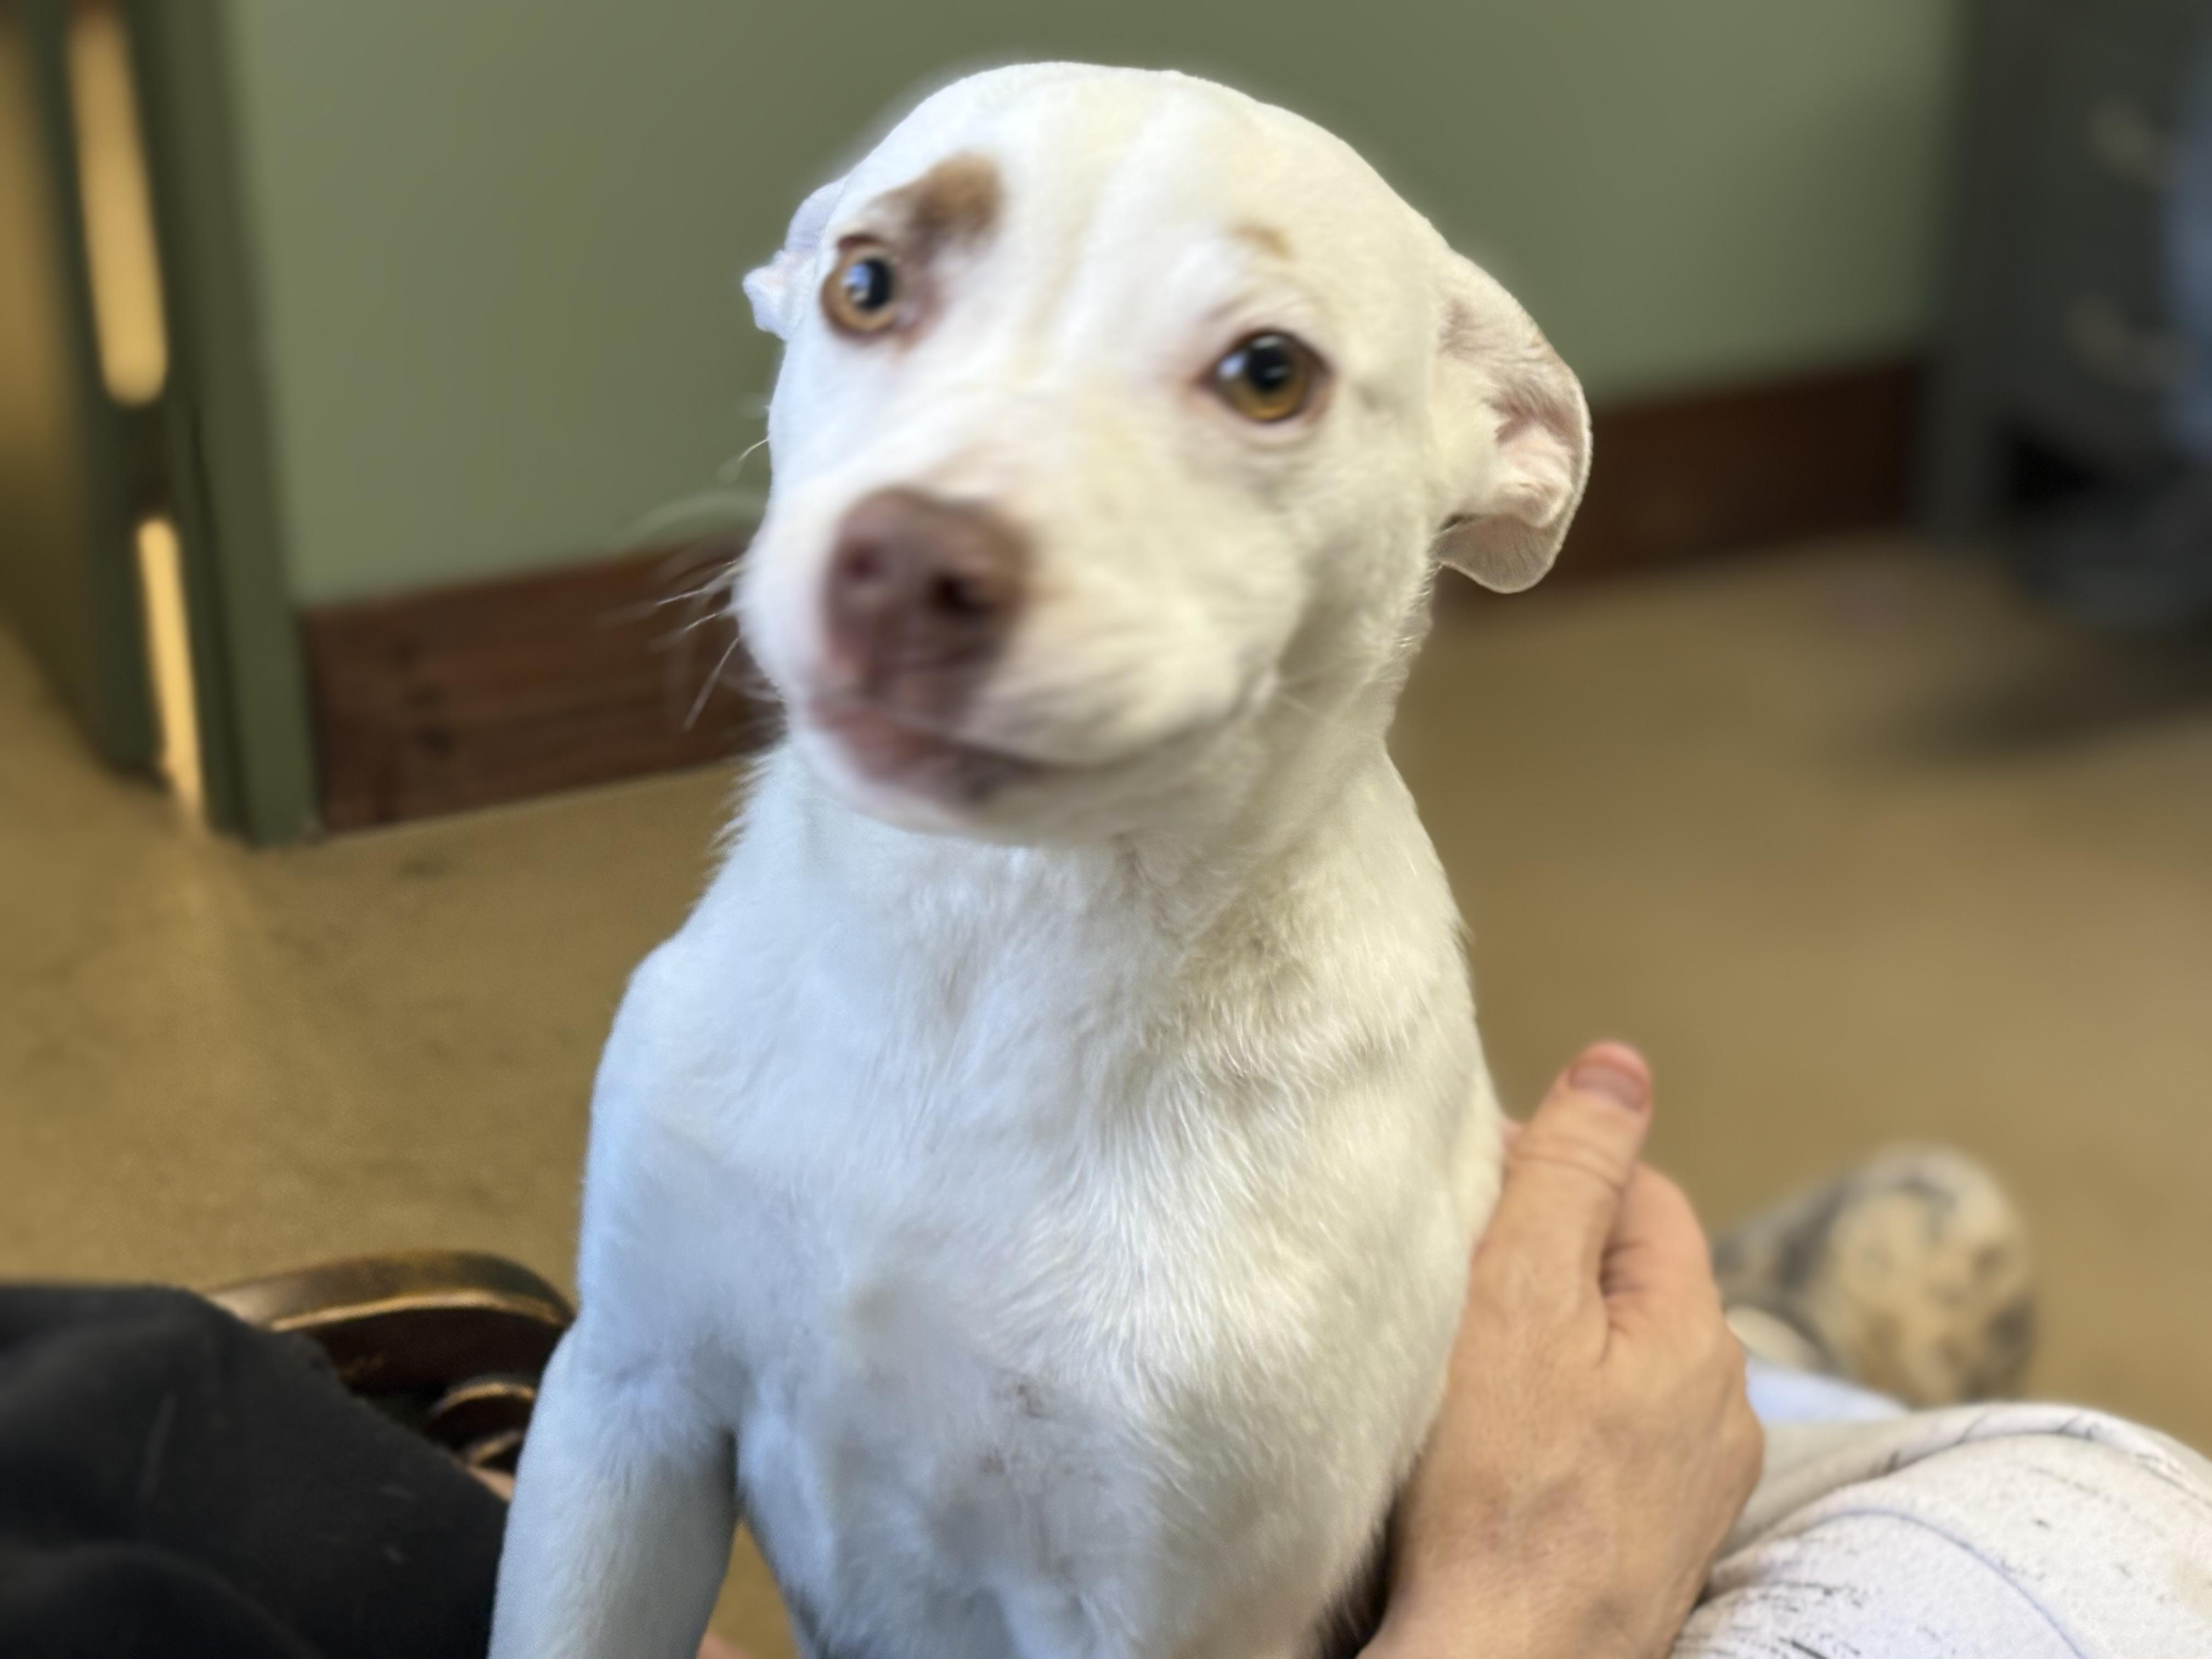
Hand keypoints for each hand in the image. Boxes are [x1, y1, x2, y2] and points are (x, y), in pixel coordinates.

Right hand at [1366, 1044, 1761, 1658]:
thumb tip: (1622, 1062)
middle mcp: (1720, 1407)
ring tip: (1465, 1358)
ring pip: (1619, 1364)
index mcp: (1696, 1330)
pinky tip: (1500, 1446)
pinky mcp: (1652, 1547)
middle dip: (1550, 1253)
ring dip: (1555, 1341)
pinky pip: (1607, 1441)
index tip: (1463, 1178)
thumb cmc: (1493, 1486)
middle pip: (1631, 1280)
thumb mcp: (1518, 1291)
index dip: (1553, 1164)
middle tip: (1449, 1264)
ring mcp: (1692, 1488)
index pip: (1639, 1192)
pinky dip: (1558, 1421)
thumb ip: (1568, 1172)